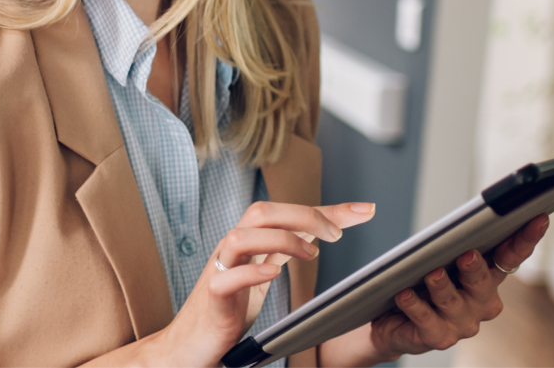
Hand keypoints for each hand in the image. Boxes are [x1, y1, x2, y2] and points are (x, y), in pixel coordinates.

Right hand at [157, 202, 376, 363]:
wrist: (189, 344)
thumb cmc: (225, 310)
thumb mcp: (261, 274)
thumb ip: (284, 251)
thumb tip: (317, 233)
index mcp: (246, 242)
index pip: (284, 213)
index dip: (325, 209)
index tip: (363, 210)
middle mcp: (231, 250)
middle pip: (260, 212)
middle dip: (303, 215)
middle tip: (336, 234)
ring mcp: (218, 272)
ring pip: (240, 236)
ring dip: (280, 238)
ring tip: (310, 253)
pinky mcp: (211, 299)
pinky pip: (225, 279)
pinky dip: (251, 272)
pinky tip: (273, 274)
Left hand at [369, 213, 549, 358]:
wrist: (395, 321)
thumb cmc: (420, 282)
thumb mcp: (435, 256)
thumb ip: (445, 238)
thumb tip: (432, 218)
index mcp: (487, 277)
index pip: (510, 257)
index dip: (525, 239)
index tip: (538, 218)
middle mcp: (480, 302)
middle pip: (482, 282)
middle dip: (475, 268)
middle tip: (467, 254)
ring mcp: (461, 322)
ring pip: (453, 302)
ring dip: (442, 287)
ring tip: (432, 273)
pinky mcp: (438, 337)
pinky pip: (427, 320)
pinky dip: (415, 306)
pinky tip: (405, 294)